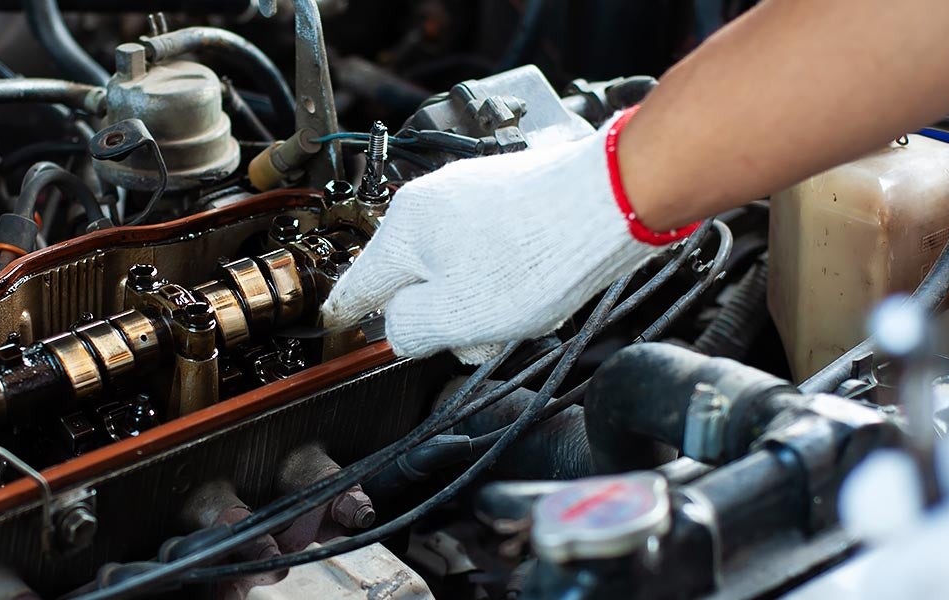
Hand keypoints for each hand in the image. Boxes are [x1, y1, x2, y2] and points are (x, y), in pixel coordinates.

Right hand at [321, 118, 677, 361]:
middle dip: (440, 315)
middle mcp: (431, 203)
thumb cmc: (539, 255)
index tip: (337, 327)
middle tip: (477, 338)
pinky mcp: (509, 196)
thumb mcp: (456, 316)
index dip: (348, 315)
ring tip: (521, 311)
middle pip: (414, 278)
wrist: (611, 201)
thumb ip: (409, 329)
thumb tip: (397, 330)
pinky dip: (506, 277)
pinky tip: (538, 285)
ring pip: (456, 267)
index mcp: (405, 229)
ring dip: (479, 301)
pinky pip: (489, 249)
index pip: (359, 285)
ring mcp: (472, 194)